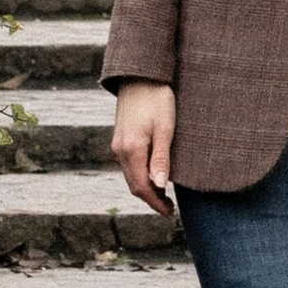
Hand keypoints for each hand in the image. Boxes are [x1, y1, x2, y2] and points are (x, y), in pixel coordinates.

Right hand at [111, 81, 177, 215]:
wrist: (140, 74)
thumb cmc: (157, 99)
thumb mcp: (165, 128)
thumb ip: (161, 158)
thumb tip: (159, 186)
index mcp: (131, 150)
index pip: (141, 187)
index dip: (155, 203)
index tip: (169, 213)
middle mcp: (120, 150)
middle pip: (133, 184)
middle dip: (150, 198)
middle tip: (169, 208)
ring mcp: (118, 143)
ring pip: (130, 175)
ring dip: (145, 187)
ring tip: (164, 194)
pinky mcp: (120, 136)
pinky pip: (128, 164)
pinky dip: (140, 174)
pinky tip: (153, 174)